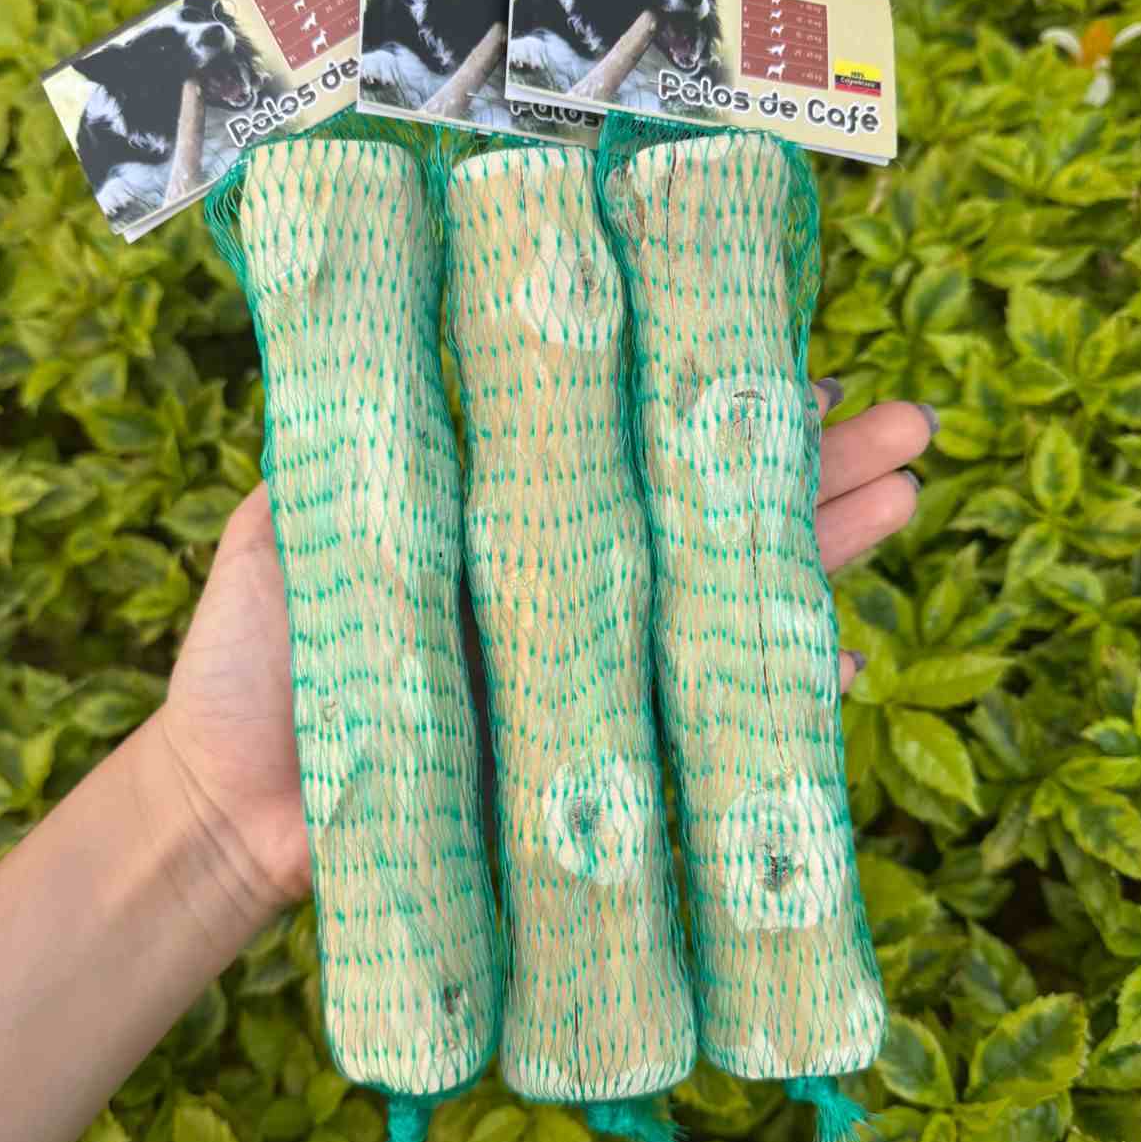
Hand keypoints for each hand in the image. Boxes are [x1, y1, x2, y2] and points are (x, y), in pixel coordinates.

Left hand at [159, 381, 935, 918]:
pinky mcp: (590, 755)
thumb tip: (419, 334)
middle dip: (810, 467)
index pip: (627, 446)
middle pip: (702, 514)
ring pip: (721, 598)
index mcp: (506, 518)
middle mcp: (564, 586)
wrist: (228, 807)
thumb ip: (358, 450)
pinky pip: (700, 722)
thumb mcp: (289, 524)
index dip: (709, 408)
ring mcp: (584, 669)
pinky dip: (769, 697)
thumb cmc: (251, 663)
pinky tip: (840, 665)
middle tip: (912, 423)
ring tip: (910, 496)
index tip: (796, 359)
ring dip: (820, 552)